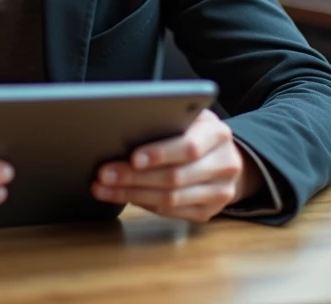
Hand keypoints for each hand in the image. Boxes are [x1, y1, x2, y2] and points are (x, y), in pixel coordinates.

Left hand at [90, 109, 260, 222]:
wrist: (227, 157)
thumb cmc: (196, 132)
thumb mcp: (189, 118)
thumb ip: (168, 122)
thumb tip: (125, 131)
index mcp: (217, 135)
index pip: (189, 147)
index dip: (159, 154)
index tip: (133, 158)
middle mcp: (225, 165)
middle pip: (175, 177)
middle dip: (134, 177)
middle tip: (104, 174)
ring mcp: (219, 192)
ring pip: (171, 199)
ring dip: (132, 194)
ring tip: (103, 188)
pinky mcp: (208, 212)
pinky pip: (171, 212)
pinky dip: (143, 205)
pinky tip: (121, 196)